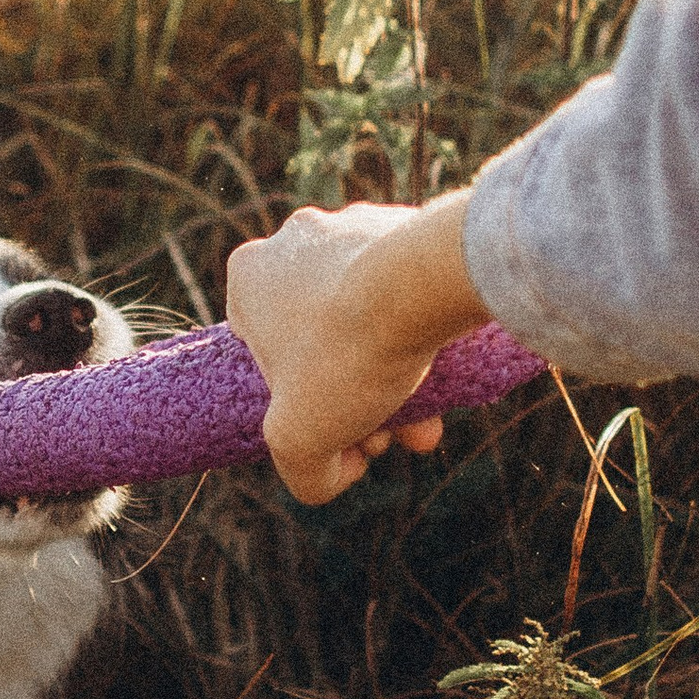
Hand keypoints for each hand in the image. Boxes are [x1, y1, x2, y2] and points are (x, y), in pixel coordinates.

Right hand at [225, 192, 484, 504]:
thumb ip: (303, 470)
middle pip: (322, 345)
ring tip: (426, 426)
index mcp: (249, 276)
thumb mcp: (299, 440)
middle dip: (355, 402)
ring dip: (396, 381)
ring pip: (370, 322)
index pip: (259, 354)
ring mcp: (356, 228)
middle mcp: (297, 240)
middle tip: (386, 439)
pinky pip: (411, 295)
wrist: (426, 285)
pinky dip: (425, 338)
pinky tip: (450, 381)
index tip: (334, 433)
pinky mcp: (411, 225)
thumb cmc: (346, 352)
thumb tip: (336, 473)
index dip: (294, 406)